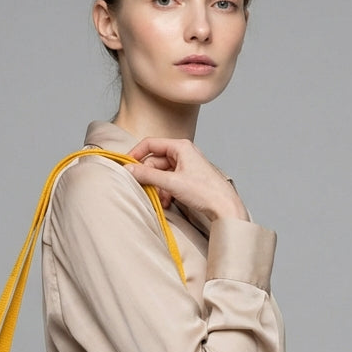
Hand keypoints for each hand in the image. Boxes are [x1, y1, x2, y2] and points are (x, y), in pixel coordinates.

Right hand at [125, 137, 247, 226]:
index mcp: (180, 146)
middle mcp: (183, 153)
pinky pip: (169, 181)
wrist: (225, 207)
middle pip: (155, 160)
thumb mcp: (171, 183)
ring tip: (158, 199)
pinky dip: (165, 190)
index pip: (150, 144)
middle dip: (148, 176)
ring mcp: (186, 165)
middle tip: (141, 187)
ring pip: (162, 172)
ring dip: (157, 186)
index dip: (136, 154)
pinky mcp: (188, 178)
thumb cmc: (205, 192)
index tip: (126, 166)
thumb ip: (148, 175)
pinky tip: (166, 202)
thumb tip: (129, 170)